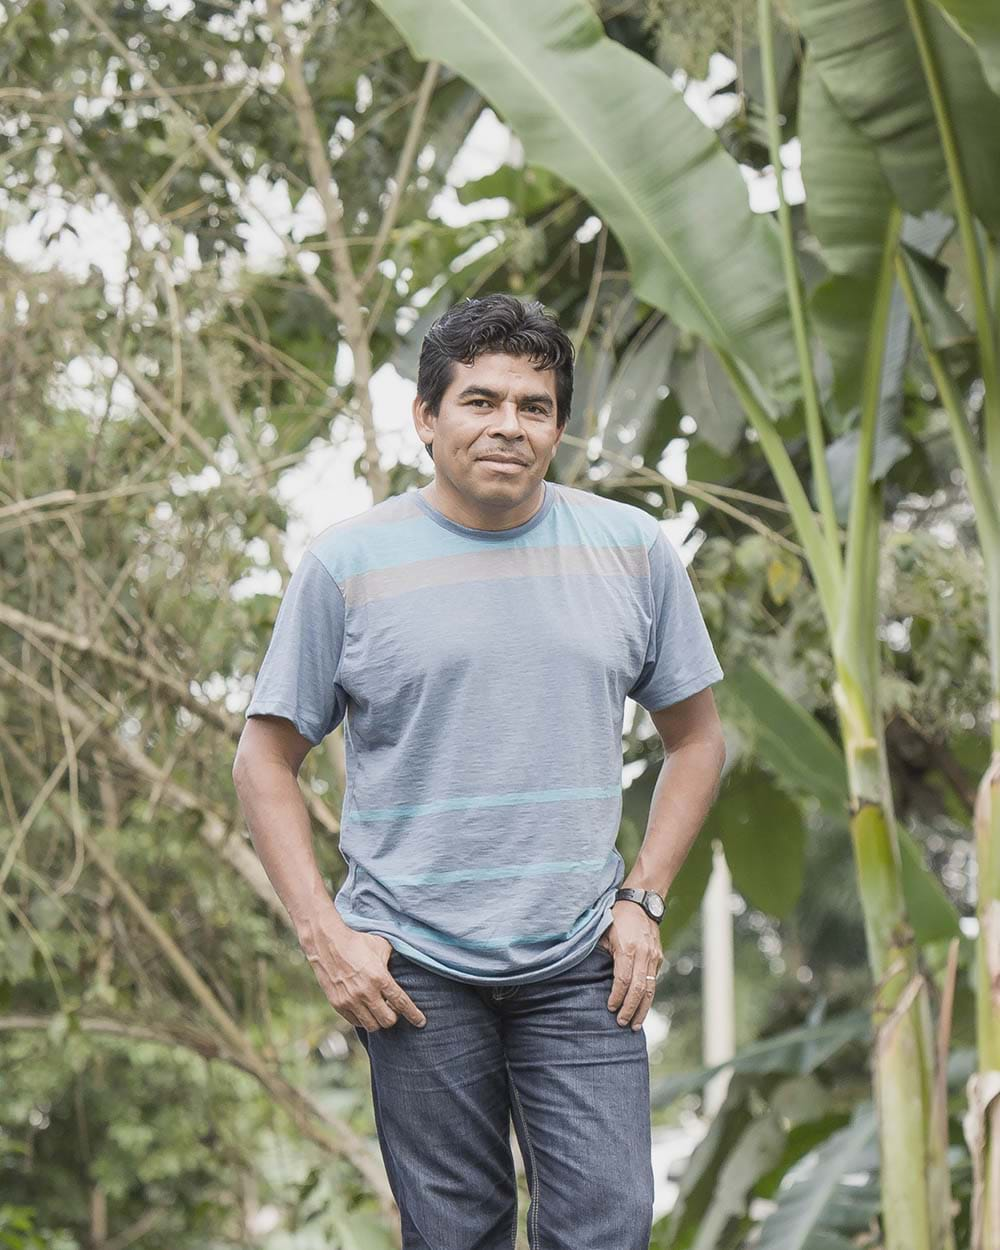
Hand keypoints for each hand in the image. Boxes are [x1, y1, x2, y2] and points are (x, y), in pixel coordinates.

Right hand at [300, 924, 426, 1031]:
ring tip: (378, 1010)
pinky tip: (365, 1009)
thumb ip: (393, 961)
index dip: (414, 1015)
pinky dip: (363, 1019)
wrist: (327, 942)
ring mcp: (350, 1000)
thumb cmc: (357, 941)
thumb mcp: (381, 946)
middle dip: (394, 1017)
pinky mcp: (338, 1004)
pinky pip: (355, 1022)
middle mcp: (366, 992)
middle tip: (393, 1009)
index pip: (401, 1003)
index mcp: (380, 977)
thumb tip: (402, 969)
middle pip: (388, 1021)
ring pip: (372, 1026)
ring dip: (378, 1020)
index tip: (421, 1022)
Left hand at [597, 900, 663, 1030]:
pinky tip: (641, 1008)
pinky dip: (647, 997)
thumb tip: (589, 972)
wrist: (642, 901)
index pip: (623, 980)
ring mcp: (653, 957)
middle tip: (622, 1023)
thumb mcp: (603, 930)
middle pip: (639, 989)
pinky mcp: (658, 958)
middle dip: (630, 1009)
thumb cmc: (617, 916)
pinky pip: (653, 982)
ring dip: (643, 1009)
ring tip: (635, 1024)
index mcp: (627, 948)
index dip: (617, 996)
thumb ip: (599, 952)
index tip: (610, 1008)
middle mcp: (643, 955)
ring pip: (650, 989)